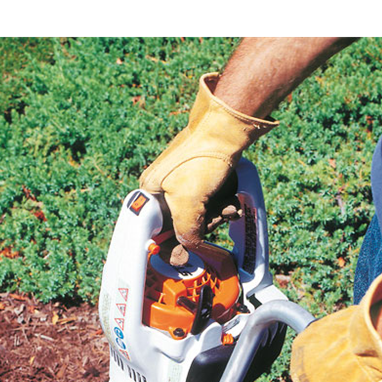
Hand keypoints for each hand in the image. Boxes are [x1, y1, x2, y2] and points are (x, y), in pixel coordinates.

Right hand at [140, 73, 275, 264]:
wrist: (228, 124)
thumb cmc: (203, 157)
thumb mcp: (188, 202)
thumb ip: (185, 232)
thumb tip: (189, 247)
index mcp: (150, 193)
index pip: (154, 231)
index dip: (170, 245)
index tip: (183, 258)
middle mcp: (163, 188)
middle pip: (180, 224)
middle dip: (203, 224)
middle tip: (216, 216)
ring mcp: (182, 181)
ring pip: (199, 213)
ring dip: (217, 214)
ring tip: (228, 205)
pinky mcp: (200, 175)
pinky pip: (209, 200)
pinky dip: (222, 202)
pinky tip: (232, 198)